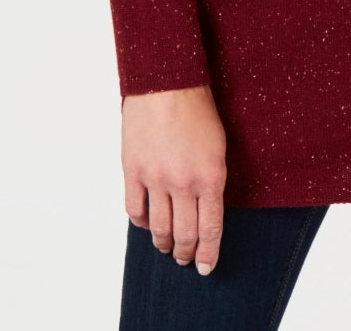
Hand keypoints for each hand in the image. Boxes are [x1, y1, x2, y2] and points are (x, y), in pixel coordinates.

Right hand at [122, 86, 227, 274]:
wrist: (167, 83)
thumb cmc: (197, 108)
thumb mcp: (217, 146)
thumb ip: (211, 179)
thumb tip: (205, 208)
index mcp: (210, 177)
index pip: (210, 229)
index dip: (208, 253)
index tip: (205, 267)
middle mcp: (183, 183)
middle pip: (184, 234)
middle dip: (186, 252)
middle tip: (185, 259)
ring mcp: (155, 179)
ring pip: (159, 228)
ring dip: (164, 243)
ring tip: (166, 247)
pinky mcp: (133, 171)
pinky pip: (135, 210)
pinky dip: (142, 222)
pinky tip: (147, 224)